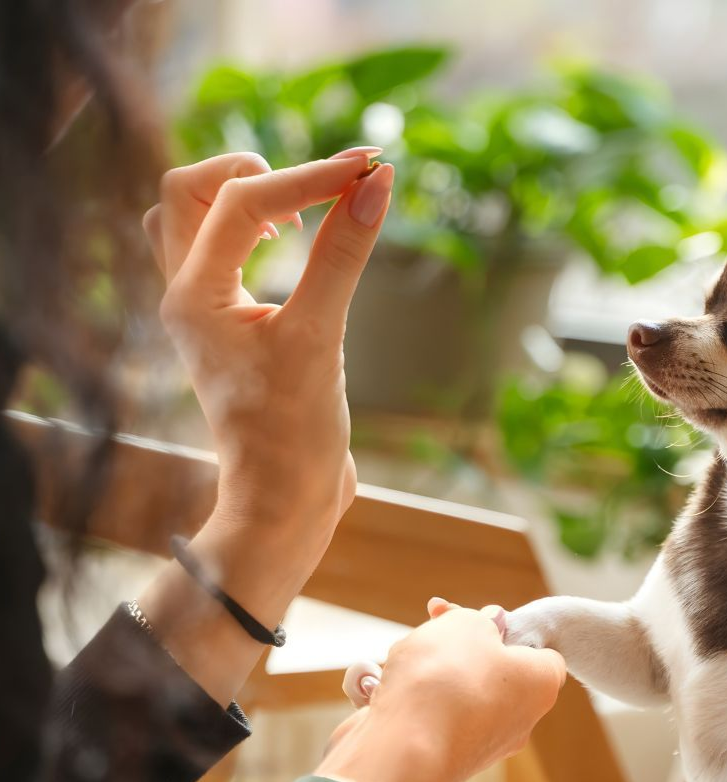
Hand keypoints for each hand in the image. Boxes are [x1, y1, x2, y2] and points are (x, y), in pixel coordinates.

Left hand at [143, 148, 392, 557]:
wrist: (285, 501)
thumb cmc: (295, 432)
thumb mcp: (321, 337)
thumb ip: (344, 255)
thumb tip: (377, 184)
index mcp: (194, 297)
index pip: (240, 201)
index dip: (308, 177)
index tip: (369, 170)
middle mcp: (185, 297)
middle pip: (188, 191)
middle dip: (254, 173)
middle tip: (316, 190)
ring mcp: (204, 313)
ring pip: (192, 220)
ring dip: (241, 198)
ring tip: (298, 214)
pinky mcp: (229, 328)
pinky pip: (219, 255)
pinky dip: (250, 232)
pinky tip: (297, 244)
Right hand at [320, 604, 565, 781]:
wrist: (400, 748)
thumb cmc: (445, 680)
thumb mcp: (467, 624)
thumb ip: (480, 619)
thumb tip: (489, 624)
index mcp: (540, 686)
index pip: (540, 652)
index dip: (508, 629)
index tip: (478, 617)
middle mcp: (518, 721)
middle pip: (492, 669)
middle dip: (459, 644)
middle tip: (434, 623)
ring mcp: (479, 745)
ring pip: (454, 691)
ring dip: (427, 669)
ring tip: (405, 659)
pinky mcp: (441, 759)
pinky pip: (427, 717)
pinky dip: (407, 699)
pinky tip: (385, 688)